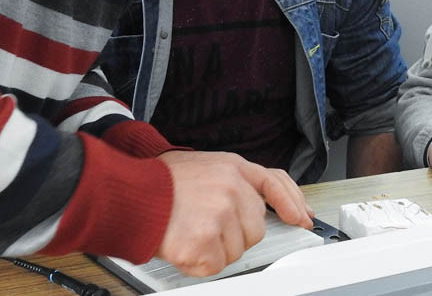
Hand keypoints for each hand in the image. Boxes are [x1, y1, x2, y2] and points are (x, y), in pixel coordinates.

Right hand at [156, 151, 312, 276]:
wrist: (129, 194)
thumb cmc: (159, 183)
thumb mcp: (204, 166)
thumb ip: (232, 182)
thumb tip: (255, 206)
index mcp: (233, 167)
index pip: (275, 183)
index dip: (292, 203)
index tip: (302, 218)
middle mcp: (232, 189)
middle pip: (256, 228)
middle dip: (235, 234)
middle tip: (204, 224)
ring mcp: (220, 215)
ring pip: (237, 251)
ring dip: (215, 250)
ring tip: (189, 229)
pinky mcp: (205, 241)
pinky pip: (215, 265)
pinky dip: (198, 263)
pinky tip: (183, 243)